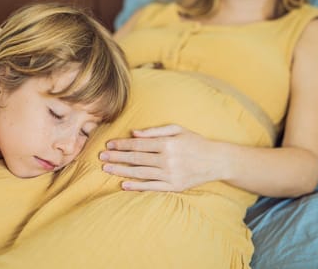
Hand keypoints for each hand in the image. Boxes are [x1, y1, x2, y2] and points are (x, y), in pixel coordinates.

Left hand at [99, 124, 224, 191]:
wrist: (216, 161)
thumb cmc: (195, 142)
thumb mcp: (177, 130)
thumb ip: (155, 131)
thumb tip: (134, 133)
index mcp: (167, 143)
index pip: (138, 144)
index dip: (122, 144)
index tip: (109, 144)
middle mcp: (167, 159)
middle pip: (136, 158)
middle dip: (117, 157)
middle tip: (101, 157)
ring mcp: (170, 174)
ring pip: (140, 173)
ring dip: (121, 171)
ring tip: (107, 169)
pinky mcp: (174, 186)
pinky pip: (151, 187)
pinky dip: (136, 186)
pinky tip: (124, 185)